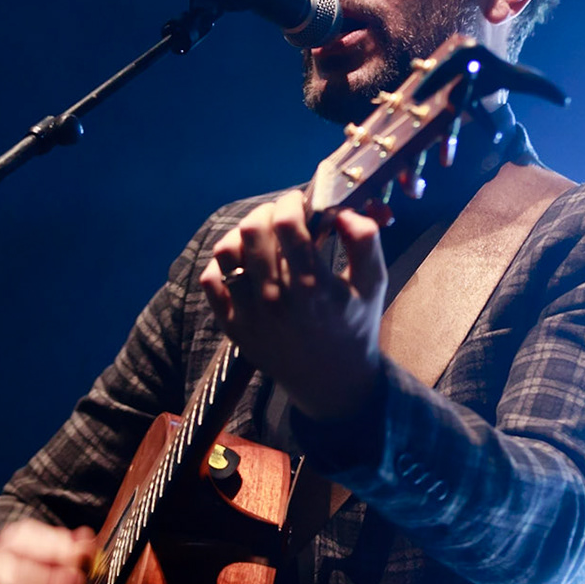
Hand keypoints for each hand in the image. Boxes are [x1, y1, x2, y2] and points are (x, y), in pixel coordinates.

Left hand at [196, 189, 386, 421]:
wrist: (333, 382)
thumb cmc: (355, 326)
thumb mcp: (374, 283)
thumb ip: (365, 240)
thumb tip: (340, 210)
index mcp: (313, 286)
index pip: (286, 223)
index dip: (291, 201)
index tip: (300, 201)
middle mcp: (276, 299)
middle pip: (252, 230)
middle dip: (268, 211)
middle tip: (281, 216)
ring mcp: (249, 314)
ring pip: (225, 251)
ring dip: (242, 234)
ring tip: (260, 237)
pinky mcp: (232, 326)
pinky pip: (211, 280)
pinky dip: (223, 263)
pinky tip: (244, 263)